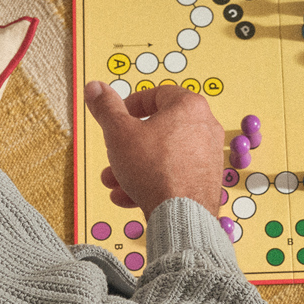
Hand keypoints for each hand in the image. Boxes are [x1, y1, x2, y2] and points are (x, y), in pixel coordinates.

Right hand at [84, 81, 225, 217]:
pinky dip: (151, 181)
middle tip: (112, 155)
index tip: (117, 117)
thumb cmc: (154, 169)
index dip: (131, 105)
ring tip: (114, 181)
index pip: (157, 94)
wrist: (181, 215)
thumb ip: (106, 108)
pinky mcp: (206, 180)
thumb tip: (95, 88)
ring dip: (134, 167)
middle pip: (157, 130)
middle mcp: (205, 127)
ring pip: (163, 156)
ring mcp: (208, 155)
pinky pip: (174, 174)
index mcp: (189, 106)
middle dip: (127, 146)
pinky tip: (127, 196)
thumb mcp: (119, 133)